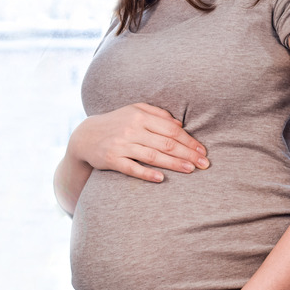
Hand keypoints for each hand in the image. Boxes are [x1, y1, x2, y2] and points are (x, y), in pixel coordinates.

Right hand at [67, 102, 208, 182]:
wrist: (85, 136)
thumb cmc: (117, 122)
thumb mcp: (135, 111)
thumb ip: (158, 114)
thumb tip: (180, 124)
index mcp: (141, 116)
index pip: (171, 129)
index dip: (189, 140)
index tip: (203, 150)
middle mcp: (132, 129)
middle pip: (166, 143)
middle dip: (188, 154)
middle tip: (204, 163)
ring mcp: (121, 145)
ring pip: (153, 155)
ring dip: (174, 163)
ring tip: (191, 170)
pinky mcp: (111, 159)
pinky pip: (131, 168)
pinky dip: (146, 173)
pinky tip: (161, 179)